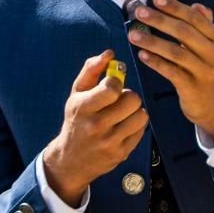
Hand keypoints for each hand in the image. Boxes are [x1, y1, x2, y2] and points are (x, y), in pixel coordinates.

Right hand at [42, 51, 148, 202]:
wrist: (71, 159)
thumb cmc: (76, 120)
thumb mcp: (76, 94)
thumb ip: (91, 70)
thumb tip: (110, 53)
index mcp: (82, 107)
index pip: (112, 87)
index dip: (116, 83)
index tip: (110, 87)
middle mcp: (96, 125)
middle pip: (132, 99)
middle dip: (128, 96)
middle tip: (119, 101)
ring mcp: (110, 142)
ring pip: (141, 115)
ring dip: (134, 111)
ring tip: (123, 113)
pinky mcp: (122, 153)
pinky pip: (142, 130)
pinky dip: (136, 125)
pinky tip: (123, 126)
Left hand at [127, 0, 213, 139]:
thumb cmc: (206, 70)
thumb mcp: (210, 47)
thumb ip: (203, 26)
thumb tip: (196, 5)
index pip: (194, 18)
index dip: (175, 7)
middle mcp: (213, 53)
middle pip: (184, 32)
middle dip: (159, 20)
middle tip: (139, 12)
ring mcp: (204, 71)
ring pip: (176, 52)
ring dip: (152, 41)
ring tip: (132, 34)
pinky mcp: (192, 88)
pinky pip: (172, 72)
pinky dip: (156, 62)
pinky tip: (141, 55)